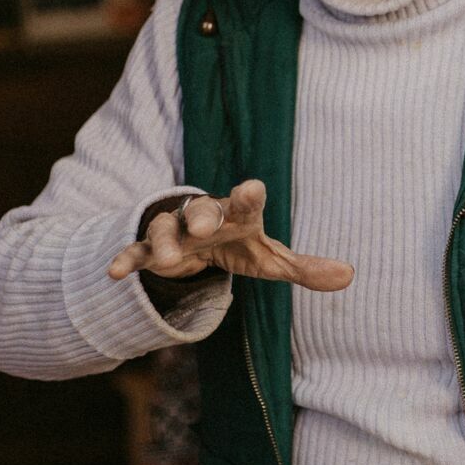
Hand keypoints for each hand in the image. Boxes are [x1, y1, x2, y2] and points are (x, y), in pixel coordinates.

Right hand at [107, 179, 353, 290]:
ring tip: (166, 257)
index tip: (252, 189)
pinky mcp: (151, 250)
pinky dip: (127, 259)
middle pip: (203, 210)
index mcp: (239, 215)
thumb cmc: (240, 244)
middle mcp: (206, 216)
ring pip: (166, 228)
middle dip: (203, 216)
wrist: (198, 240)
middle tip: (205, 226)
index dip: (249, 196)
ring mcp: (176, 231)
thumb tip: (350, 275)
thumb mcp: (270, 259)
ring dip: (165, 240)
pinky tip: (115, 272)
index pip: (247, 202)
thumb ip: (305, 268)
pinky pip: (137, 250)